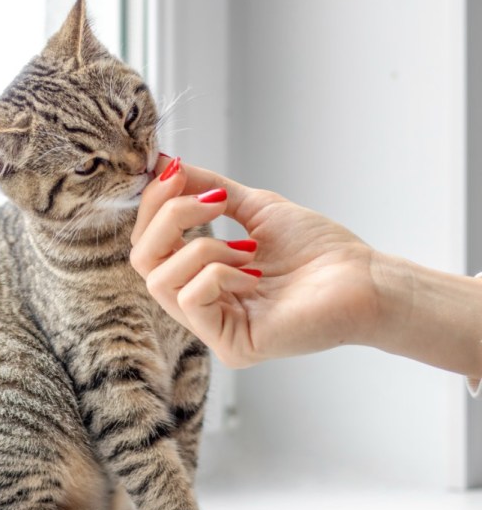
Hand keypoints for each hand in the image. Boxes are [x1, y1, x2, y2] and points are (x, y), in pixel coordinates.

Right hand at [130, 158, 378, 367]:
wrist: (366, 279)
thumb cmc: (319, 249)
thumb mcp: (253, 206)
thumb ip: (206, 188)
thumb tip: (161, 164)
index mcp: (200, 276)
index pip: (147, 244)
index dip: (153, 205)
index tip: (176, 172)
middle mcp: (199, 305)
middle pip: (142, 260)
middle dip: (168, 217)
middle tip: (213, 201)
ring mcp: (212, 328)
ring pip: (158, 281)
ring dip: (200, 246)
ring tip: (246, 246)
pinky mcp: (230, 345)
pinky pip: (191, 300)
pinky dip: (218, 273)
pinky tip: (254, 272)